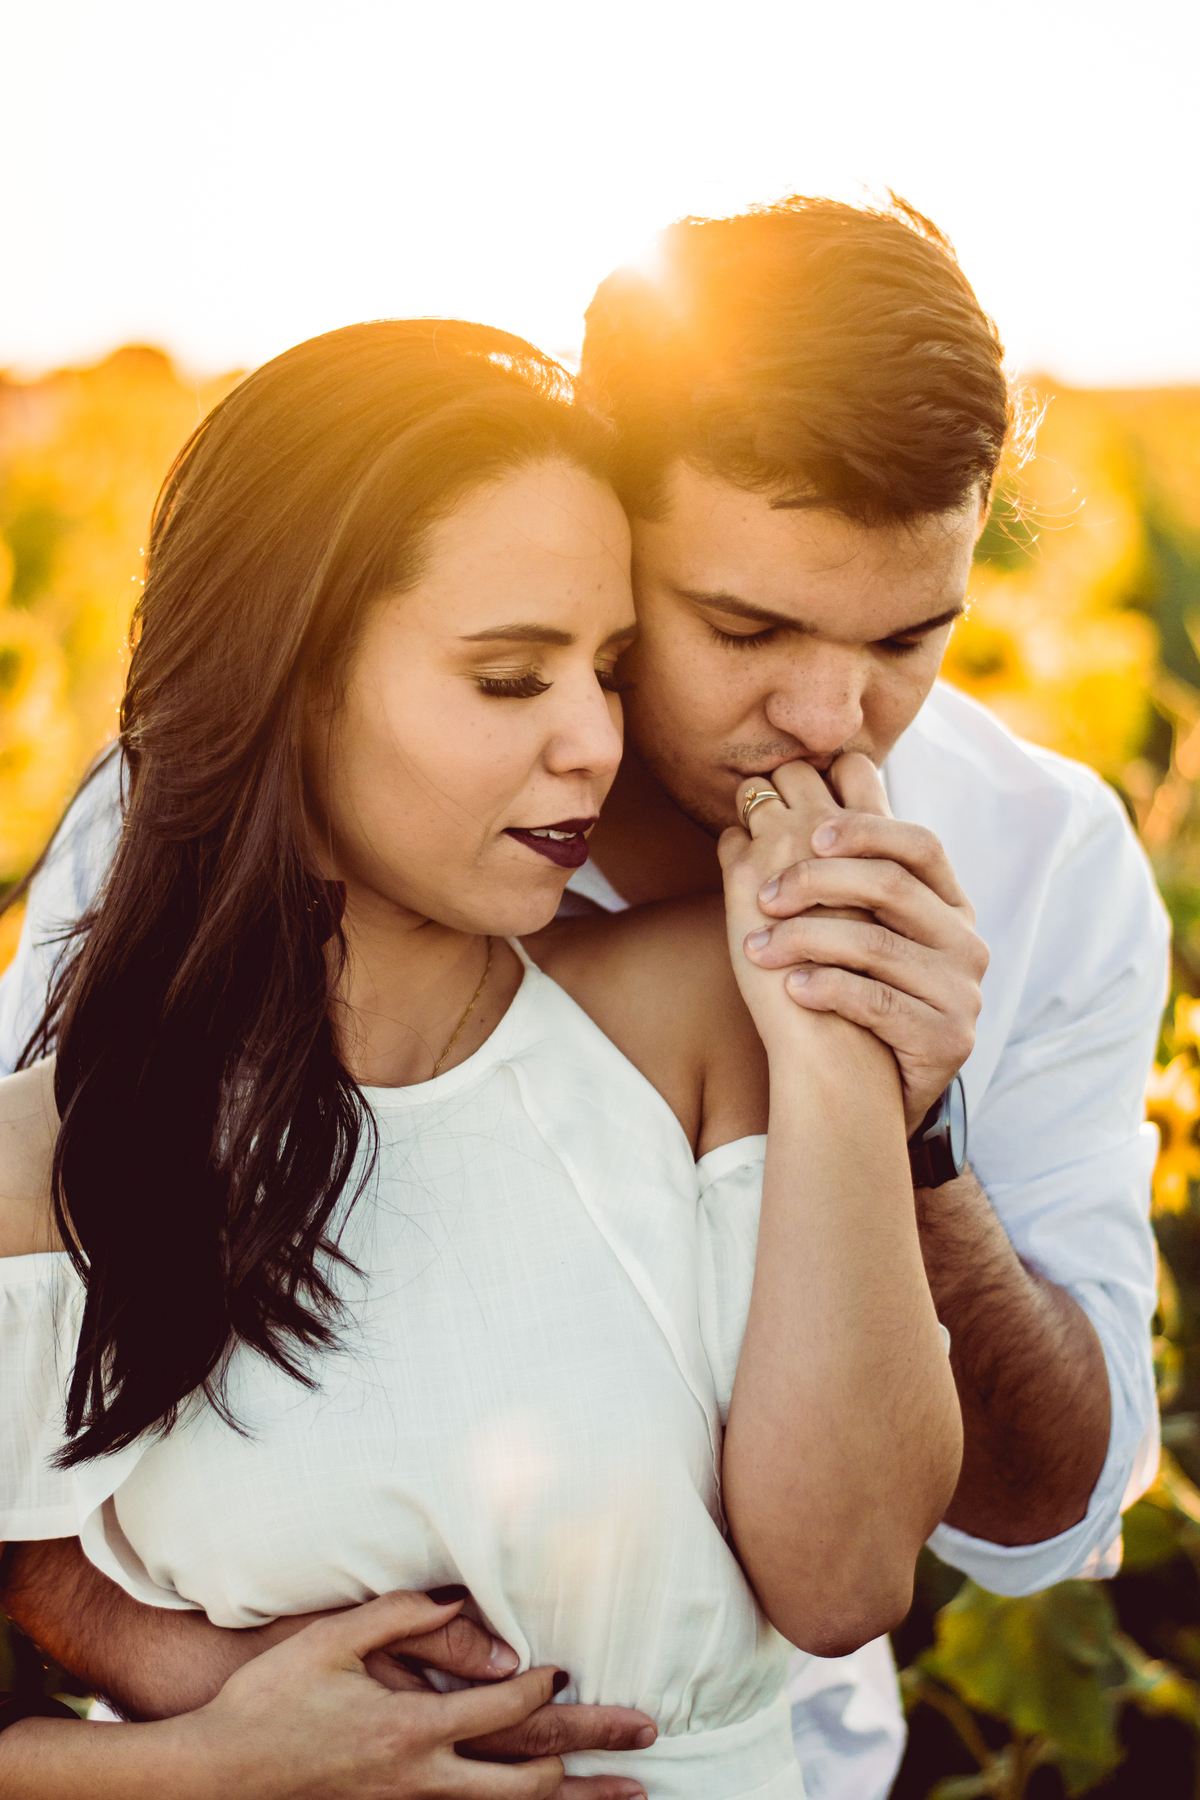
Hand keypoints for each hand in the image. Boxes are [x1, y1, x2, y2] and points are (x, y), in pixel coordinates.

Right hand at [181, 1591, 647, 1799]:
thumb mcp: (335, 1637)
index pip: (506, 1709)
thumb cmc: (271, 1694)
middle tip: (645, 1740)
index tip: (574, 1672)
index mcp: (411, 1727)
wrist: (213, 1772)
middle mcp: (420, 1780)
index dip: (549, 1688)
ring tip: (628, 1796)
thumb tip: (480, 1617)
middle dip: (593, 1759)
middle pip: (528, 1776)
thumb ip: (409, 1618)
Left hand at [738, 756, 987, 1132]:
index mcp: (949, 904)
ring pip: (877, 946)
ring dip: (805, 941)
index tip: (809, 834)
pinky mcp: (947, 1040)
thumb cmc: (856, 990)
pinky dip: (827, 989)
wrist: (877, 1089)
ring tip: (755, 950)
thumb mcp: (861, 925)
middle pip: (892, 886)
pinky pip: (877, 1004)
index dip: (865, 829)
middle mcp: (965, 941)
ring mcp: (962, 992)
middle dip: (819, 882)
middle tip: (764, 896)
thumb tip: (788, 784)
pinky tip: (790, 989)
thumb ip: (844, 865)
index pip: (918, 843)